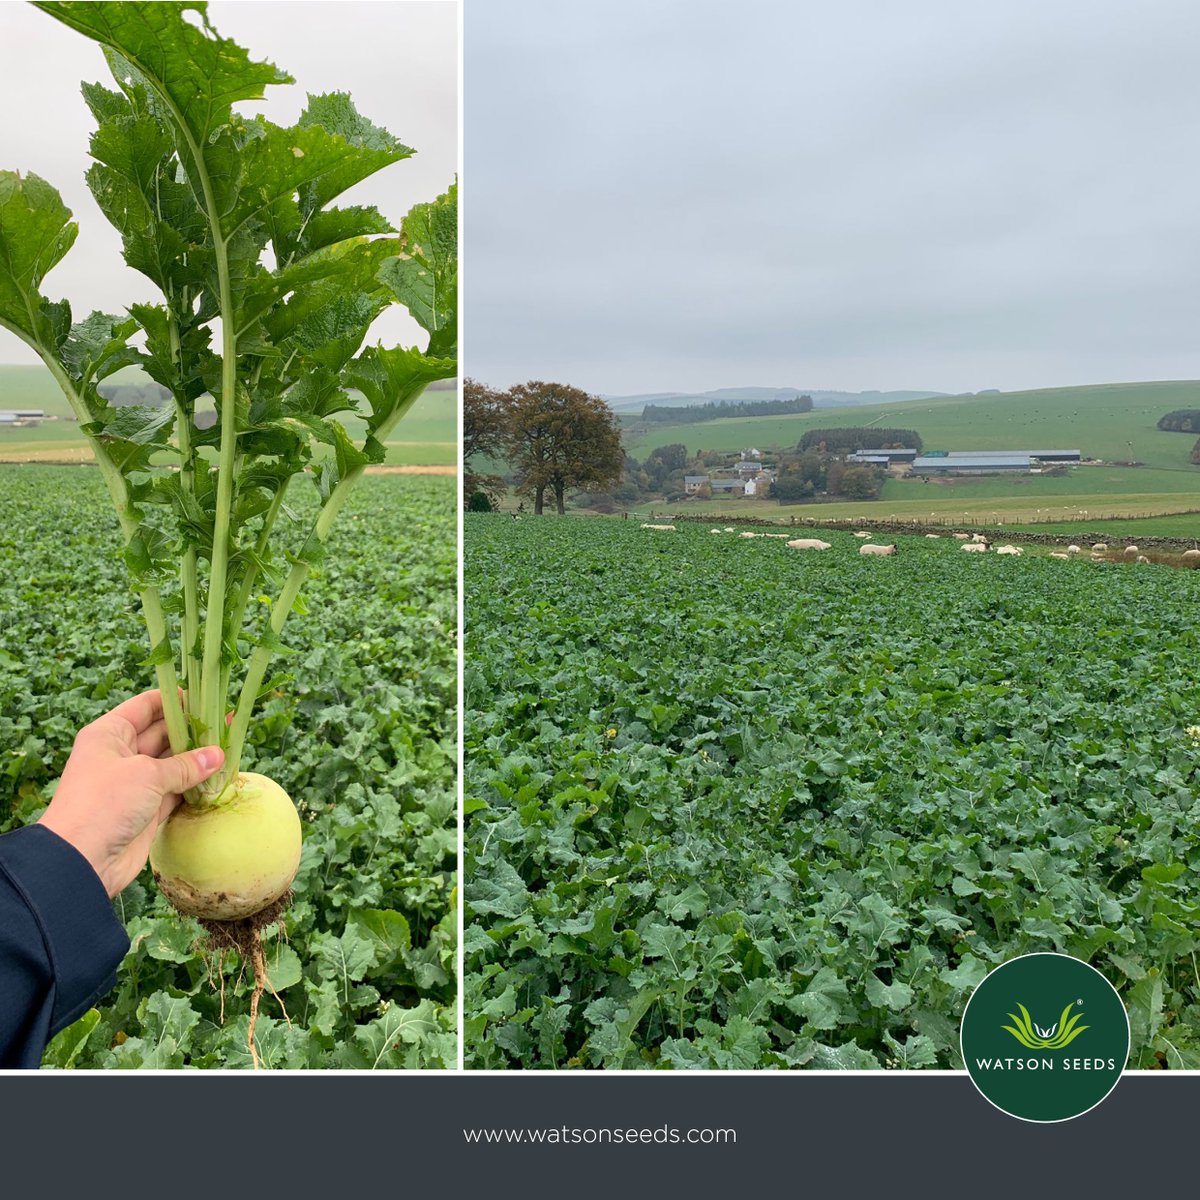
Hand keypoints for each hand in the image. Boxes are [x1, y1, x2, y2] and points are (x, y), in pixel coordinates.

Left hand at [38, 690, 224, 897]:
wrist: (81, 860)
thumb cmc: (105, 802)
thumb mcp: (147, 774)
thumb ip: (186, 764)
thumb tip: (218, 755)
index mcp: (110, 734)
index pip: (146, 706)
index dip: (175, 701)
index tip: (206, 699)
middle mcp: (121, 754)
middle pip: (163, 734)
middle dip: (193, 731)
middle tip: (228, 726)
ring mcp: (134, 783)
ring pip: (173, 764)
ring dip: (198, 759)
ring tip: (230, 750)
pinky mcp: (146, 809)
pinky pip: (176, 790)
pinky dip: (195, 786)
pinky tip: (220, 778)